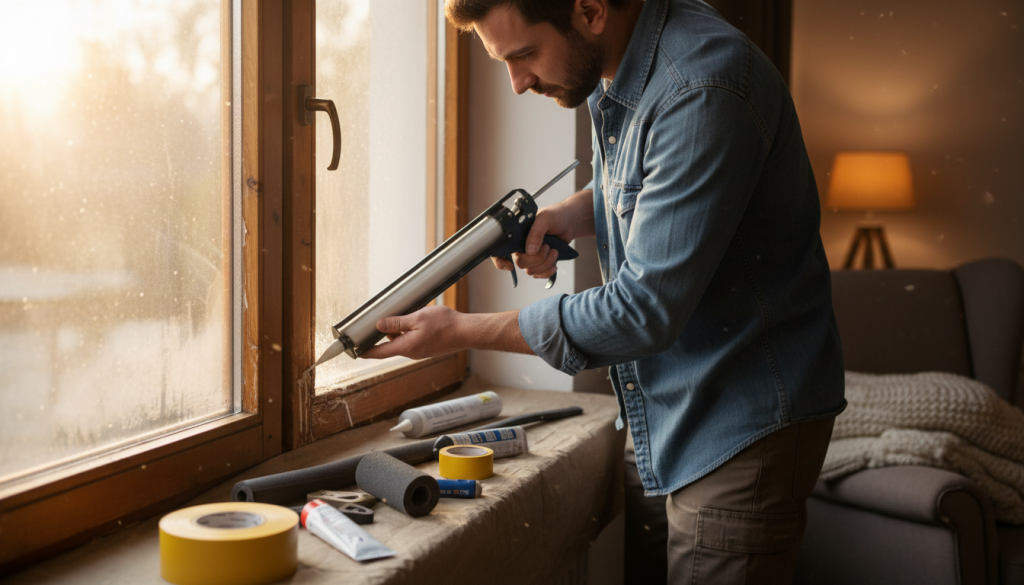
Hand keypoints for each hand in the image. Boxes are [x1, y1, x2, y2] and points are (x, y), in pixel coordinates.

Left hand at [360, 308, 531, 358]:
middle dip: (382, 334)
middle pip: (389, 345)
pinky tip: (414, 318)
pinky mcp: (427, 346)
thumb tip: (380, 325)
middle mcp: (411, 352)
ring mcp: (420, 350)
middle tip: (377, 320)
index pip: (378, 353)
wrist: (467, 332)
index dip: (364, 352)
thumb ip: (397, 323)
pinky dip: (408, 329)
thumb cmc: (445, 325)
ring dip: (398, 329)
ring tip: (402, 314)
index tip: (352, 351)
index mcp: (405, 347)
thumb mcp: (417, 318)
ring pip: (401, 340)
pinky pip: (411, 338)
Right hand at [490, 188, 594, 279]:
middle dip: (536, 259)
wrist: (571, 221)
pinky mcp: (541, 262)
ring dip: (545, 263)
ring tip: (554, 251)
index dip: (500, 261)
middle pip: (520, 263)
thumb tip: (529, 251)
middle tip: (547, 247)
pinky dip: (548, 272)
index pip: (500, 250)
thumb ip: (536, 233)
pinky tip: (554, 264)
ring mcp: (531, 256)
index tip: (510, 265)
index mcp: (517, 234)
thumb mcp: (545, 219)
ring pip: (531, 271)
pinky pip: (539, 274)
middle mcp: (521, 246)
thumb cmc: (556, 215)